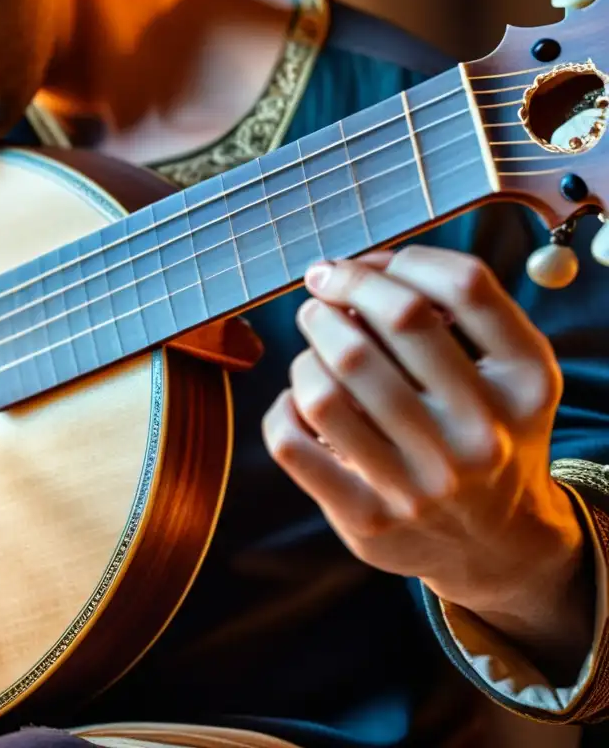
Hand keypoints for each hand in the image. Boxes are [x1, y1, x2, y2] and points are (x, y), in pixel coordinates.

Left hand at [263, 245, 591, 670]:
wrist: (494, 547)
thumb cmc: (485, 435)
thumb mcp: (508, 374)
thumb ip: (455, 315)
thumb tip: (359, 270)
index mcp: (523, 384)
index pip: (465, 285)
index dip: (401, 258)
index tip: (366, 264)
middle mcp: (480, 435)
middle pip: (394, 322)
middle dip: (344, 288)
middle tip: (323, 290)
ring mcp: (421, 484)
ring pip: (329, 384)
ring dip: (309, 348)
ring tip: (314, 346)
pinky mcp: (367, 517)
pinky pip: (291, 441)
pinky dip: (283, 405)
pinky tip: (299, 401)